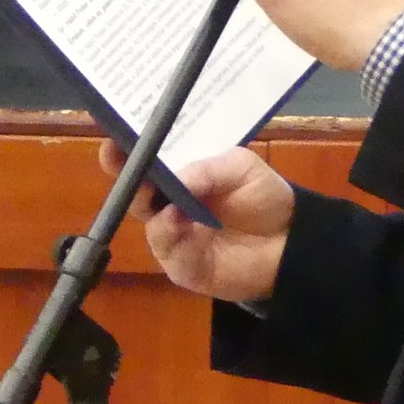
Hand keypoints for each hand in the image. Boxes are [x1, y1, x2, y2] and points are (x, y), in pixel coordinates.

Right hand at [100, 141, 294, 301]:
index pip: (146, 161)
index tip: (113, 139)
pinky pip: (166, 249)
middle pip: (136, 191)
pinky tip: (179, 222)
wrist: (290, 244)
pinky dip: (169, 234)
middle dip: (127, 176)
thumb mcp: (240, 167)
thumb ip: (207, 169)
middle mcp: (170, 204)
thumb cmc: (264, 197)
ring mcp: (173, 235)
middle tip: (125, 165)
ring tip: (167, 198)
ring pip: (147, 220)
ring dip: (152, 206)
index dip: (126, 150)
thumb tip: (176, 178)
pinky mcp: (182, 264)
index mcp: (181, 175)